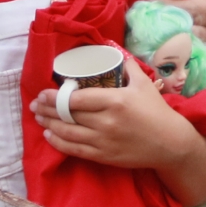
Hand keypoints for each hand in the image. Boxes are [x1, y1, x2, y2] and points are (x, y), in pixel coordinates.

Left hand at [29, 58, 203, 168]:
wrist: (170, 143)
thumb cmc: (156, 111)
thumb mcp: (143, 83)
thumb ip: (126, 66)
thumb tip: (112, 50)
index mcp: (114, 101)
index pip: (76, 98)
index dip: (55, 96)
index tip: (43, 93)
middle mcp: (106, 122)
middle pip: (68, 115)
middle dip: (47, 109)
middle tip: (35, 104)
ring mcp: (104, 141)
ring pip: (68, 133)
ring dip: (49, 125)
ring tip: (39, 118)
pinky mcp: (104, 156)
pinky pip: (75, 150)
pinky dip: (59, 143)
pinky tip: (50, 136)